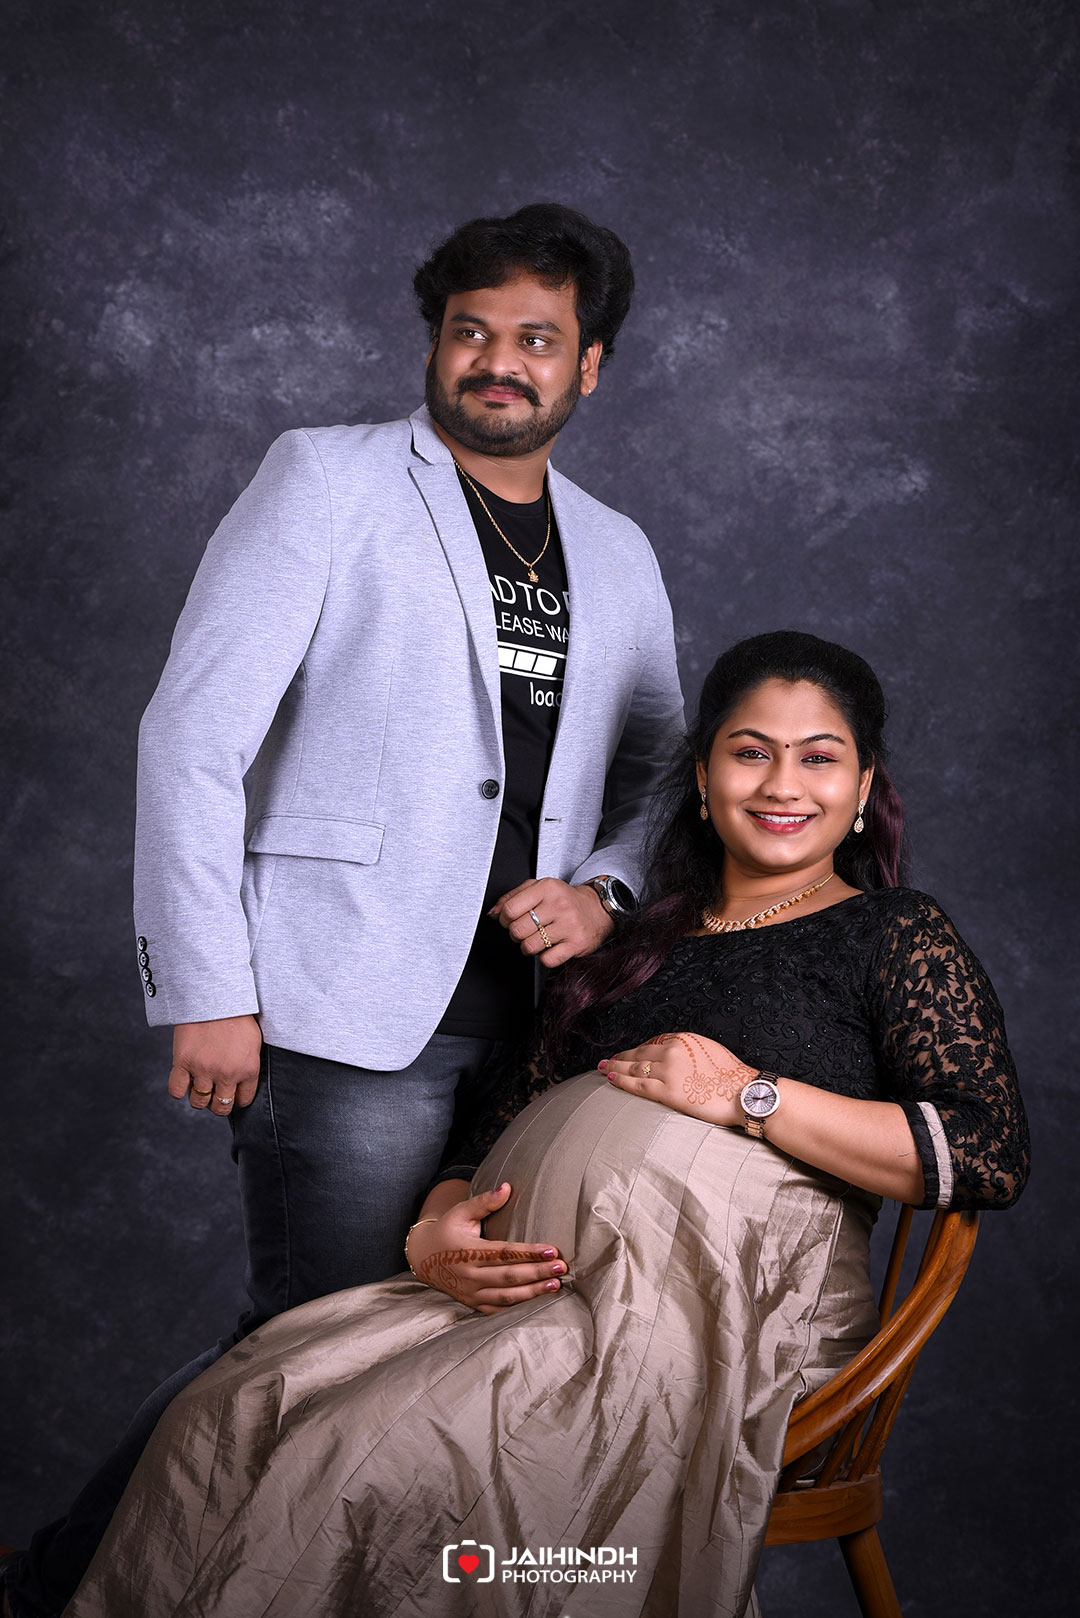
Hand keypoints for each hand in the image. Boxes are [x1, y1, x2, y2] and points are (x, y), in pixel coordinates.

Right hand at [168, 1015, 261, 1116]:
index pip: (243, 1100)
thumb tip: (245, 1082)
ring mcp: (204, 1069)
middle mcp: (227, 1073)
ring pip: (198, 1102)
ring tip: (200, 1086)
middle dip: (218, 1104)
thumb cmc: (236, 1016)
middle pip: (221, 1107)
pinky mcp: (183, 1062)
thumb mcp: (254, 1041)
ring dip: (199, 1098)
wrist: (214, 996)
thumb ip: (250, 1064)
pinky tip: (184, 1080)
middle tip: (215, 1095)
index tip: (233, 1094)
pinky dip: (179, 1090)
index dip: (237, 1099)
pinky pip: (176, 1090)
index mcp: (249, 1069)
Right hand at [406, 1183, 566, 1313]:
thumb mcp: (461, 1212)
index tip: (552, 1249)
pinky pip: (497, 1309)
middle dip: (537, 1272)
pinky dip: (517, 1307)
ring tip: (555, 1285)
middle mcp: (469, 1274)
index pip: (504, 1252)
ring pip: (505, 1296)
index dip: (529, 1252)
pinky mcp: (472, 1303)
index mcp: (468, 1250)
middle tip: (561, 1268)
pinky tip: (536, 1302)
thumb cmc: (448, 1230)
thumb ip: (484, 1201)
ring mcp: (470, 1292)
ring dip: (532, 1292)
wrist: (423, 1257)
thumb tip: (507, 1187)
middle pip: (509, 1276)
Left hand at [490, 877, 612, 967]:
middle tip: (524, 932)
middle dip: (516, 935)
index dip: (504, 919)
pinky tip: (550, 947)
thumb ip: (513, 897)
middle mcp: (558, 905)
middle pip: (518, 929)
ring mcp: (569, 925)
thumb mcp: (539, 888)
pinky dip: (544, 958)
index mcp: (547, 888)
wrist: (598, 909)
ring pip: (530, 946)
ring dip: (529, 947)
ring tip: (537, 940)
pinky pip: (547, 960)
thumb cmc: (564, 900)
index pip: (510, 909)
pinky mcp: (576, 944)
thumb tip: (493, 914)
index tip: (509, 920)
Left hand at [600, 1032, 758, 1126]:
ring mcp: (667, 1071)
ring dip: (615, 1067)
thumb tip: (679, 1058)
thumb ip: (689, 1051)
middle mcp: (672, 1051)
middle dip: (622, 1057)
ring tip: (603, 1068)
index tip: (630, 1052)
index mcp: (683, 1040)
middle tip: (607, 1059)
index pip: (654, 1042)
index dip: (639, 1048)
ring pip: (634, 1068)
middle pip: (640, 1052)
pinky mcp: (667, 1091)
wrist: (745, 1093)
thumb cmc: (733, 1076)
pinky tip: (611, 1079)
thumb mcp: (709, 1050)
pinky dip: (621, 1081)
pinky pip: (638, 1085)